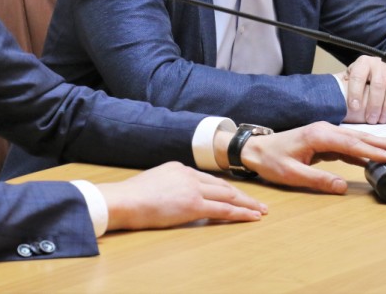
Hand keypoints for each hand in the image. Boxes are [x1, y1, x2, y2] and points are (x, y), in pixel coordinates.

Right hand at [97, 161, 267, 231]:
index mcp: (179, 168)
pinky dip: (240, 214)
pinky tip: (251, 217)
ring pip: (228, 196)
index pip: (209, 179)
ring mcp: (193, 189)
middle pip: (223, 185)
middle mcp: (189, 175)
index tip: (236, 194)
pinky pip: (223, 209)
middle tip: (258, 203)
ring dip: (246, 204)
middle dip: (242, 195)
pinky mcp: (193, 205)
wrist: (125, 199)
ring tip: (260, 211)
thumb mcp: (153, 182)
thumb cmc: (132, 196)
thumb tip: (172, 195)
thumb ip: (167, 185)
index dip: (226, 189)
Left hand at [239, 122, 385, 193]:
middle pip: (362, 137)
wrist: (256, 149)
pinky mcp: (327, 141)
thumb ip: (317, 179)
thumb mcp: (291, 173)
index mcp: (319, 135)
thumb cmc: (271, 160)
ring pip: (360, 140)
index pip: (353, 144)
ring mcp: (327, 134)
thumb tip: (343, 186)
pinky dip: (368, 150)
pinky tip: (380, 156)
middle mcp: (326, 130)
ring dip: (381, 145)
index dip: (374, 151)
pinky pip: (352, 145)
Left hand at [342, 56, 385, 123]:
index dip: (355, 92)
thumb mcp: (351, 77)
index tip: (353, 107)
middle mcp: (381, 64)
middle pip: (378, 84)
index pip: (358, 76)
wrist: (384, 69)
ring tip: (381, 120)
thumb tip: (331, 96)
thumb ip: (343, 84)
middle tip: (370, 119)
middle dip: (374, 104)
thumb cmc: (363, 79)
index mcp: (364, 63)